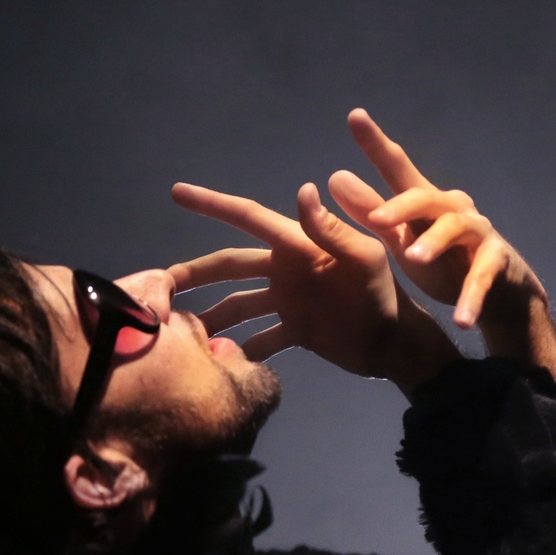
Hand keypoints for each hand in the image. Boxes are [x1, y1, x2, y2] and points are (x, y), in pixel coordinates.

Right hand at [168, 181, 457, 393]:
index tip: (177, 192)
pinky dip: (240, 348)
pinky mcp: (294, 329)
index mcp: (297, 245)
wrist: (396, 344)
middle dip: (195, 273)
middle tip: (159, 285)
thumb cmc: (385, 296)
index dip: (213, 204)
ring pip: (237, 304)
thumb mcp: (364, 261)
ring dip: (211, 316)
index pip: (248, 218)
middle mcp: (286, 269)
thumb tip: (303, 191)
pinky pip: (259, 338)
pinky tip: (218, 361)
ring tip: (180, 333)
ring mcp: (288, 300)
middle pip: (230, 265)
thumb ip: (333, 230)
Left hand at [327, 109, 555, 382]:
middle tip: (377, 218)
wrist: (499, 293)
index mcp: (425, 202)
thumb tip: (333, 178)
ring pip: (457, 230)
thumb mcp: (403, 239)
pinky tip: (461, 319)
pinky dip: (472, 298)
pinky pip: (482, 278)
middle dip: (402, 206)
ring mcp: (478, 234)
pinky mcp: (498, 263)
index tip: (355, 116)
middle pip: (426, 197)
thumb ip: (373, 213)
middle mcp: (453, 208)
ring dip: (435, 243)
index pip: (398, 168)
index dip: (376, 143)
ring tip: (415, 259)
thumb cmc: (444, 261)